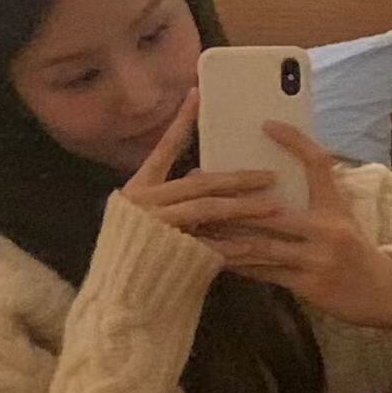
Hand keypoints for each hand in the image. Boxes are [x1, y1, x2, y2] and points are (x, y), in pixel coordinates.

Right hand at [120, 90, 285, 260]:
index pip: (164, 148)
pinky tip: (258, 245)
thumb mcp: (147, 218)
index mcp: (139, 188)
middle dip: (239, 178)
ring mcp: (157, 226)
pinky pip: (209, 246)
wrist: (117, 297)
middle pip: (201, 182)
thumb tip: (204, 176)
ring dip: (245, 206)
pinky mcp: (169, 253)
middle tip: (270, 176)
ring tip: (275, 206)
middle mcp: (145, 203)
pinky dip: (235, 246)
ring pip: (208, 209)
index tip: (197, 95)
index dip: (181, 122)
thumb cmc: (134, 256)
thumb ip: (173, 197)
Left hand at [212, 123, 391, 338]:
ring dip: (226, 238)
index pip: (318, 163)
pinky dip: (239, 264)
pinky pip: (265, 273)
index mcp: (336, 206)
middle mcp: (328, 229)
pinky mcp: (309, 285)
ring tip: (198, 227)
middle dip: (232, 203)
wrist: (384, 294)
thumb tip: (278, 179)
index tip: (268, 125)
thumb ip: (318, 198)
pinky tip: (215, 257)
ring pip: (262, 245)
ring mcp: (317, 259)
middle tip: (200, 188)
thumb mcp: (345, 218)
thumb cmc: (357, 251)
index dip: (295, 142)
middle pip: (271, 211)